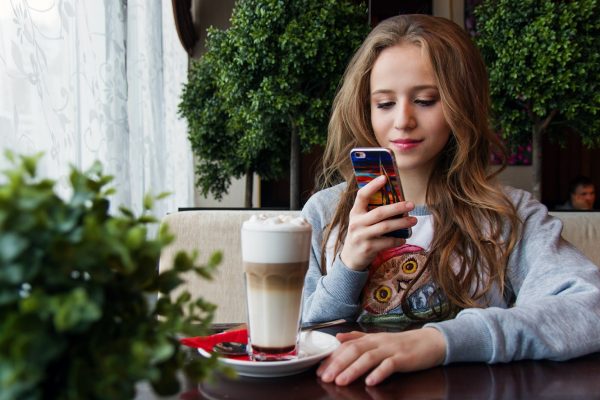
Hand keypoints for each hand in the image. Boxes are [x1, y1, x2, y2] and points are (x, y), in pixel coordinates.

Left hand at [316, 328, 445, 385]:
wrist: (430, 341)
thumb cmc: (402, 344)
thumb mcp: (378, 339)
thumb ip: (358, 338)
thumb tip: (338, 337)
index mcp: (370, 338)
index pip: (347, 346)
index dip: (332, 357)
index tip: (319, 368)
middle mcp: (378, 342)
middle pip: (354, 351)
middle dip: (338, 364)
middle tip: (325, 377)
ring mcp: (391, 350)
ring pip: (369, 358)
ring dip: (354, 370)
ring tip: (341, 381)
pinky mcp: (404, 358)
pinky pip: (390, 365)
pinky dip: (380, 373)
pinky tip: (371, 381)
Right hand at [341, 175, 416, 270]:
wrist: (351, 258)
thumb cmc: (361, 234)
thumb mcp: (361, 221)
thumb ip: (371, 211)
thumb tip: (396, 200)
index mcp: (355, 213)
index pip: (361, 196)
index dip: (372, 186)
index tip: (384, 178)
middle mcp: (356, 223)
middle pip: (379, 212)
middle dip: (397, 207)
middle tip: (411, 204)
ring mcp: (362, 236)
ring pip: (385, 227)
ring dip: (402, 223)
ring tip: (414, 220)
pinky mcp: (368, 248)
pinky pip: (387, 242)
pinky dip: (398, 240)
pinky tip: (404, 238)